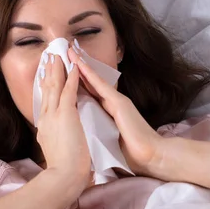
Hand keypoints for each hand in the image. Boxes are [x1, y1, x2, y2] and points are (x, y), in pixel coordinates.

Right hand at [36, 54, 91, 194]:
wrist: (63, 178)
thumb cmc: (63, 171)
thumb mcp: (55, 151)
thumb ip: (57, 142)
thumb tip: (59, 141)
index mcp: (44, 127)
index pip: (45, 102)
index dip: (46, 86)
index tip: (46, 75)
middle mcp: (46, 118)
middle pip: (46, 90)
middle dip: (49, 72)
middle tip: (50, 56)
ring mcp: (54, 115)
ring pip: (55, 86)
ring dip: (58, 68)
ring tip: (59, 54)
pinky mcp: (65, 114)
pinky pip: (68, 90)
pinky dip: (71, 77)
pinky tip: (74, 66)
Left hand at [68, 47, 165, 176]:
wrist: (149, 157)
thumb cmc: (130, 154)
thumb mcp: (108, 141)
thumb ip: (98, 133)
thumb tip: (84, 139)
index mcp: (107, 113)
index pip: (87, 95)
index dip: (74, 84)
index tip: (61, 75)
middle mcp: (111, 104)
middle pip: (88, 84)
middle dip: (74, 71)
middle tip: (60, 56)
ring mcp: (116, 101)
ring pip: (93, 80)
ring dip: (80, 66)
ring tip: (68, 52)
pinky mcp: (119, 102)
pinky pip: (100, 85)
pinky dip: (89, 73)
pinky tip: (79, 63)